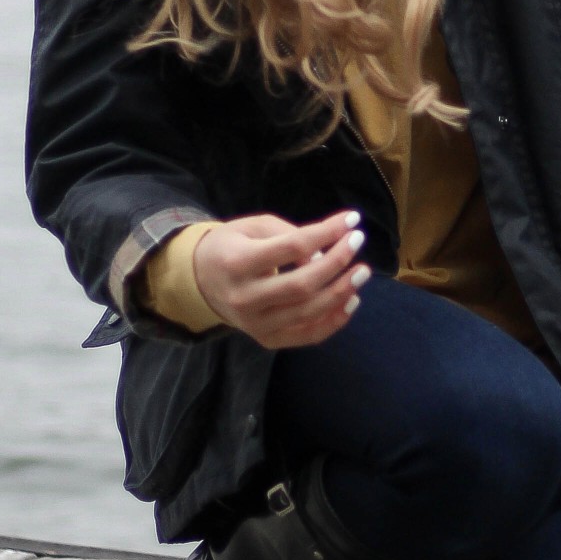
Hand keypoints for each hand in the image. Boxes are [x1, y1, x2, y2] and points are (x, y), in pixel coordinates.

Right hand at [191, 210, 369, 350]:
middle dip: (338, 263)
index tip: (351, 220)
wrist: (199, 281)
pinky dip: (334, 321)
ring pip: (308, 312)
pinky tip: (351, 301)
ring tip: (361, 273)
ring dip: (341, 292)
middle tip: (358, 244)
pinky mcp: (266, 339)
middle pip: (302, 285)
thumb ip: (291, 235)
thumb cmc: (233, 246)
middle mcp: (244, 298)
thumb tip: (327, 255)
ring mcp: (254, 324)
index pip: (292, 248)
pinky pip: (307, 336)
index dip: (327, 233)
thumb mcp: (254, 226)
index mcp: (237, 263)